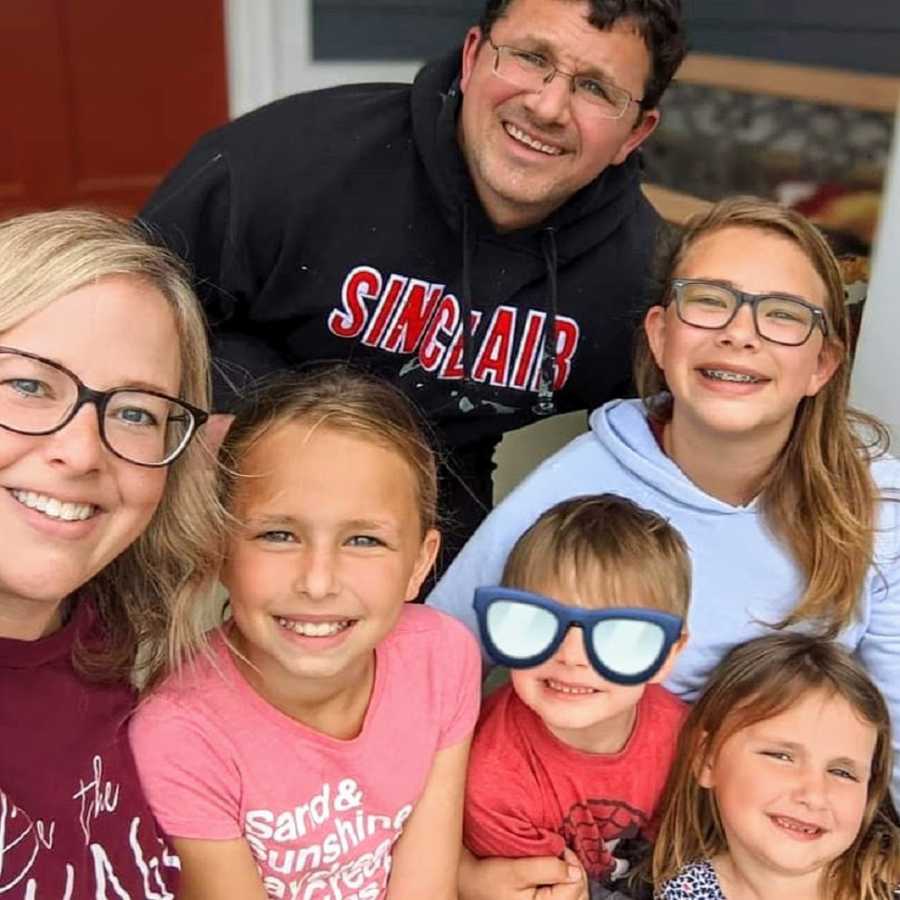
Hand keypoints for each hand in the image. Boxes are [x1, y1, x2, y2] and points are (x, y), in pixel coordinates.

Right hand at [459, 847, 582, 899]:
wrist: (470, 882)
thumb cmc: (488, 878)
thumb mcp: (517, 869)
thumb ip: (547, 869)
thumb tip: (574, 871)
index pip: (576, 887)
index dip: (572, 862)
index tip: (560, 847)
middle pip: (580, 895)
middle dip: (576, 871)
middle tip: (561, 854)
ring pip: (577, 897)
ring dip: (572, 879)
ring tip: (560, 864)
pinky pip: (565, 898)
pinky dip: (566, 886)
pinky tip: (557, 875)